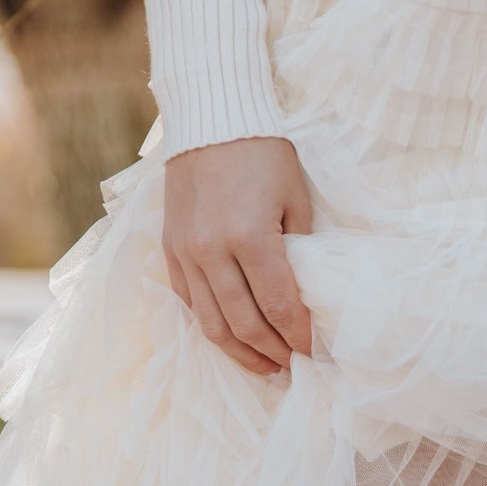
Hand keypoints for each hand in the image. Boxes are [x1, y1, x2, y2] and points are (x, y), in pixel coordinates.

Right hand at [163, 135, 313, 374]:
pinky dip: (213, 327)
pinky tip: (235, 339)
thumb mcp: (295, 198)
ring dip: (242, 353)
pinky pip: (190, 303)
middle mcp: (212, 251)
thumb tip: (307, 299)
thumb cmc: (263, 153)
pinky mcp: (171, 250)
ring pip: (212, 325)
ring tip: (267, 367)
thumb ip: (300, 251)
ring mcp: (186, 253)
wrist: (210, 117)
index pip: (279, 307)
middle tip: (296, 367)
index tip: (316, 352)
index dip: (300, 337)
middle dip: (274, 353)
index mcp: (250, 236)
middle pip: (245, 325)